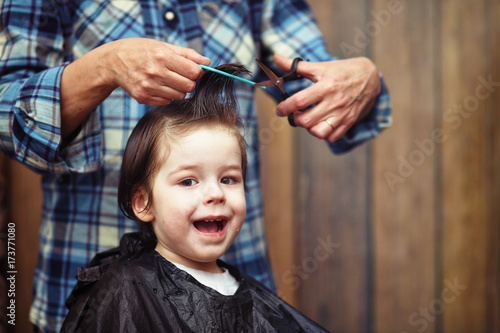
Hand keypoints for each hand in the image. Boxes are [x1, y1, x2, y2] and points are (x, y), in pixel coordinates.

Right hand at [61, 38, 209, 136]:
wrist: (113, 61)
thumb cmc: (141, 51)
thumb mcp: (163, 46)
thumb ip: (187, 54)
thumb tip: (207, 62)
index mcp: (162, 56)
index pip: (194, 72)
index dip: (198, 72)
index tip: (193, 70)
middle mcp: (155, 72)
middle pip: (189, 86)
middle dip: (189, 81)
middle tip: (180, 75)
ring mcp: (149, 87)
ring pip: (179, 96)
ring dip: (178, 89)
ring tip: (167, 79)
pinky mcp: (143, 98)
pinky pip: (167, 101)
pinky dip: (167, 95)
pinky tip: (158, 85)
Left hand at [274, 54, 380, 142]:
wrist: (371, 77)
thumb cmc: (343, 71)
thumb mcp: (321, 66)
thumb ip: (297, 65)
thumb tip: (276, 57)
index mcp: (326, 86)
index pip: (299, 101)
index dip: (285, 108)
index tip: (280, 110)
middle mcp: (334, 102)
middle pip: (306, 121)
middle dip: (296, 119)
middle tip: (295, 113)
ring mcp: (342, 114)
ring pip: (319, 132)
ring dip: (309, 129)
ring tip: (307, 120)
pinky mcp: (349, 122)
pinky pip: (332, 137)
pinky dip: (322, 134)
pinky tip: (319, 124)